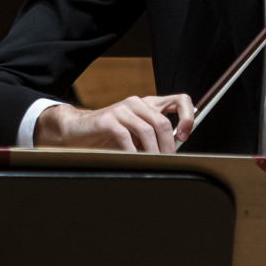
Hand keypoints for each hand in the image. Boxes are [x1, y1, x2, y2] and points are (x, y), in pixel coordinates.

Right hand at [33, 93, 193, 152]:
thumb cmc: (108, 135)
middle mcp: (138, 103)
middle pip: (163, 123)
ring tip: (152, 166)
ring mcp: (122, 109)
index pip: (179, 100)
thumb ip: (153, 137)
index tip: (185, 136)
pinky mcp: (108, 119)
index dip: (188, 116)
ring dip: (152, 152)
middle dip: (168, 147)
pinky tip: (132, 161)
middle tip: (168, 163)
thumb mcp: (136, 135)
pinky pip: (126, 137)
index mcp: (149, 104)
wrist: (77, 130)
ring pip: (147, 130)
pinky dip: (132, 152)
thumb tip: (174, 152)